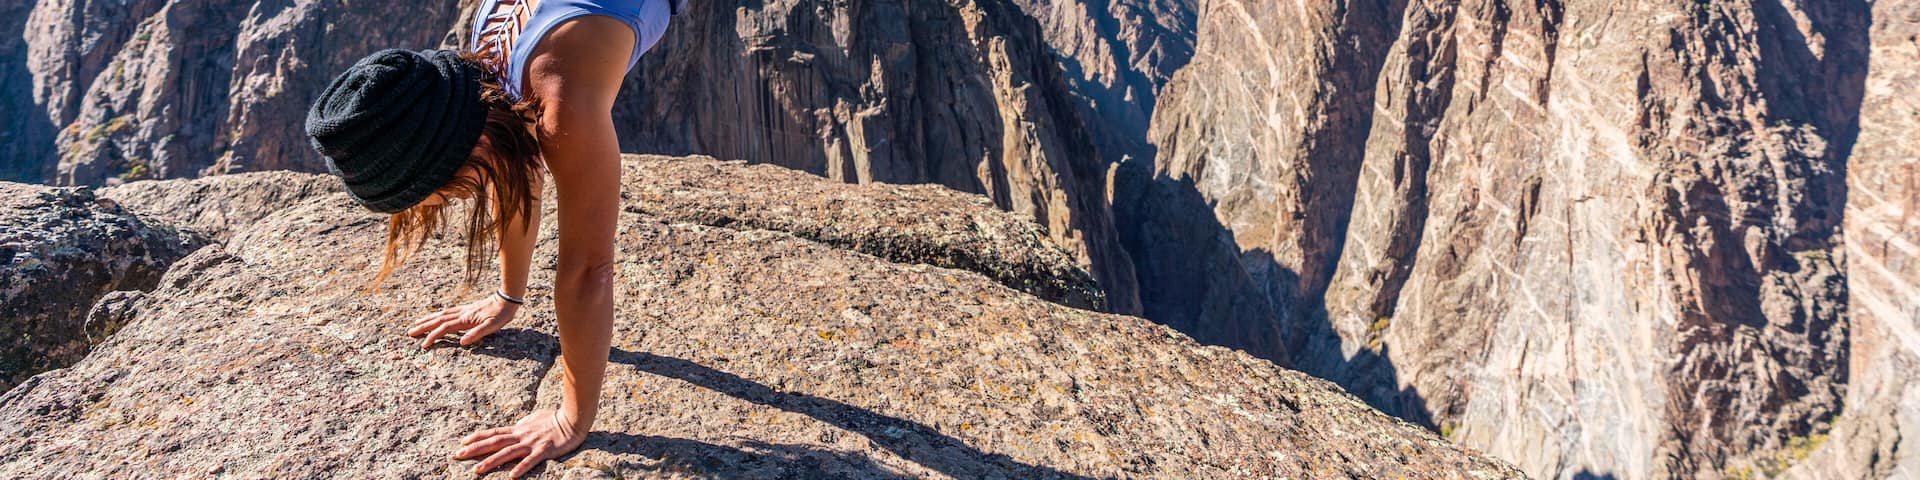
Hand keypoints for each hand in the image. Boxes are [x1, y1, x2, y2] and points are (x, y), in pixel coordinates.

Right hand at [407, 294, 517, 348]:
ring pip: (441, 315)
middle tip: (410, 332)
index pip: (444, 329)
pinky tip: (437, 316)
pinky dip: (439, 314)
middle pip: (438, 320)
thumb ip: (477, 334)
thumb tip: (462, 342)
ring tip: (417, 323)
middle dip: (423, 327)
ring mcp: (463, 310)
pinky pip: (448, 311)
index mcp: (466, 320)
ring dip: (428, 319)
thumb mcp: (492, 326)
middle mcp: (461, 314)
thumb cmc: (501, 314)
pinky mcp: (467, 308)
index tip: (423, 345)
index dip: (433, 337)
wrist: (507, 299)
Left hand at [455, 409, 590, 477]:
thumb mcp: (534, 418)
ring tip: (476, 470)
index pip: (494, 432)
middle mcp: (521, 435)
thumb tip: (516, 426)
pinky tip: (511, 476)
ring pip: (507, 453)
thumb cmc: (555, 418)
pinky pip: (531, 460)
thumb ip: (523, 424)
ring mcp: (532, 443)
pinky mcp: (544, 450)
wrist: (572, 419)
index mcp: (519, 429)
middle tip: (458, 456)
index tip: (462, 442)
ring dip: (490, 461)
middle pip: (494, 442)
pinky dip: (521, 468)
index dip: (477, 437)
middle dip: (475, 449)